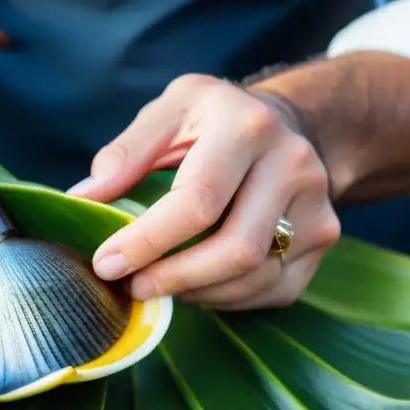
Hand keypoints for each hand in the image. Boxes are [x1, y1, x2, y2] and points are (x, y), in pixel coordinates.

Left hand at [68, 74, 339, 310]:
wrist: (290, 125)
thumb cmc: (214, 122)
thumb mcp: (169, 112)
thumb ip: (125, 153)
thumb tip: (85, 199)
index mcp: (246, 127)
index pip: (197, 202)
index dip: (147, 241)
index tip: (106, 263)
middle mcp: (293, 165)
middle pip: (235, 250)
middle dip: (174, 278)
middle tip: (132, 286)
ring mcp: (318, 205)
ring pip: (254, 277)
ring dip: (196, 292)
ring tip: (159, 283)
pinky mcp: (324, 238)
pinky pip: (272, 290)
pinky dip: (226, 298)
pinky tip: (197, 283)